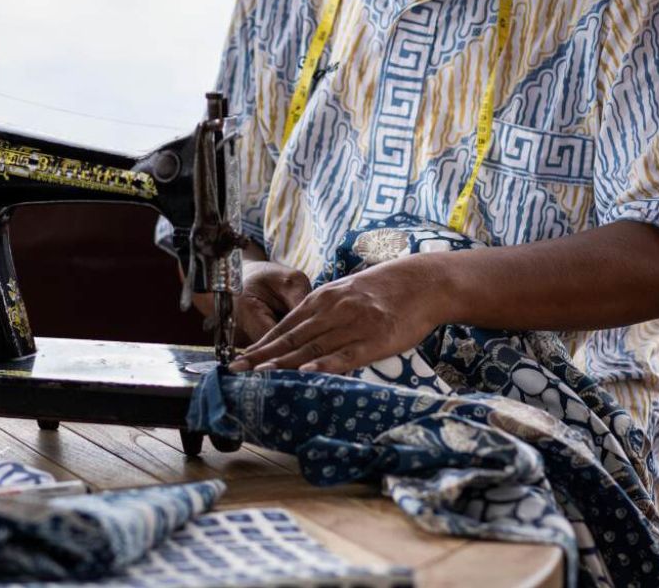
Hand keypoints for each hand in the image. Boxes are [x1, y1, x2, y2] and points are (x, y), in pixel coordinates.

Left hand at [229, 259, 440, 373]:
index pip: (285, 325)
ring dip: (283, 363)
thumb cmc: (385, 290)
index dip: (261, 343)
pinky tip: (306, 374)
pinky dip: (324, 365)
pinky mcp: (373, 339)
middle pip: (290, 337)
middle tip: (235, 370)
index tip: (239, 358)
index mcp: (323, 298)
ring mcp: (352, 324)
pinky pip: (344, 355)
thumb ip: (325, 311)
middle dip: (261, 356)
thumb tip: (303, 333)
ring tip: (258, 375)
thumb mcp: (347, 293)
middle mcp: (332, 310)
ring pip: (311, 348)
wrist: (423, 283)